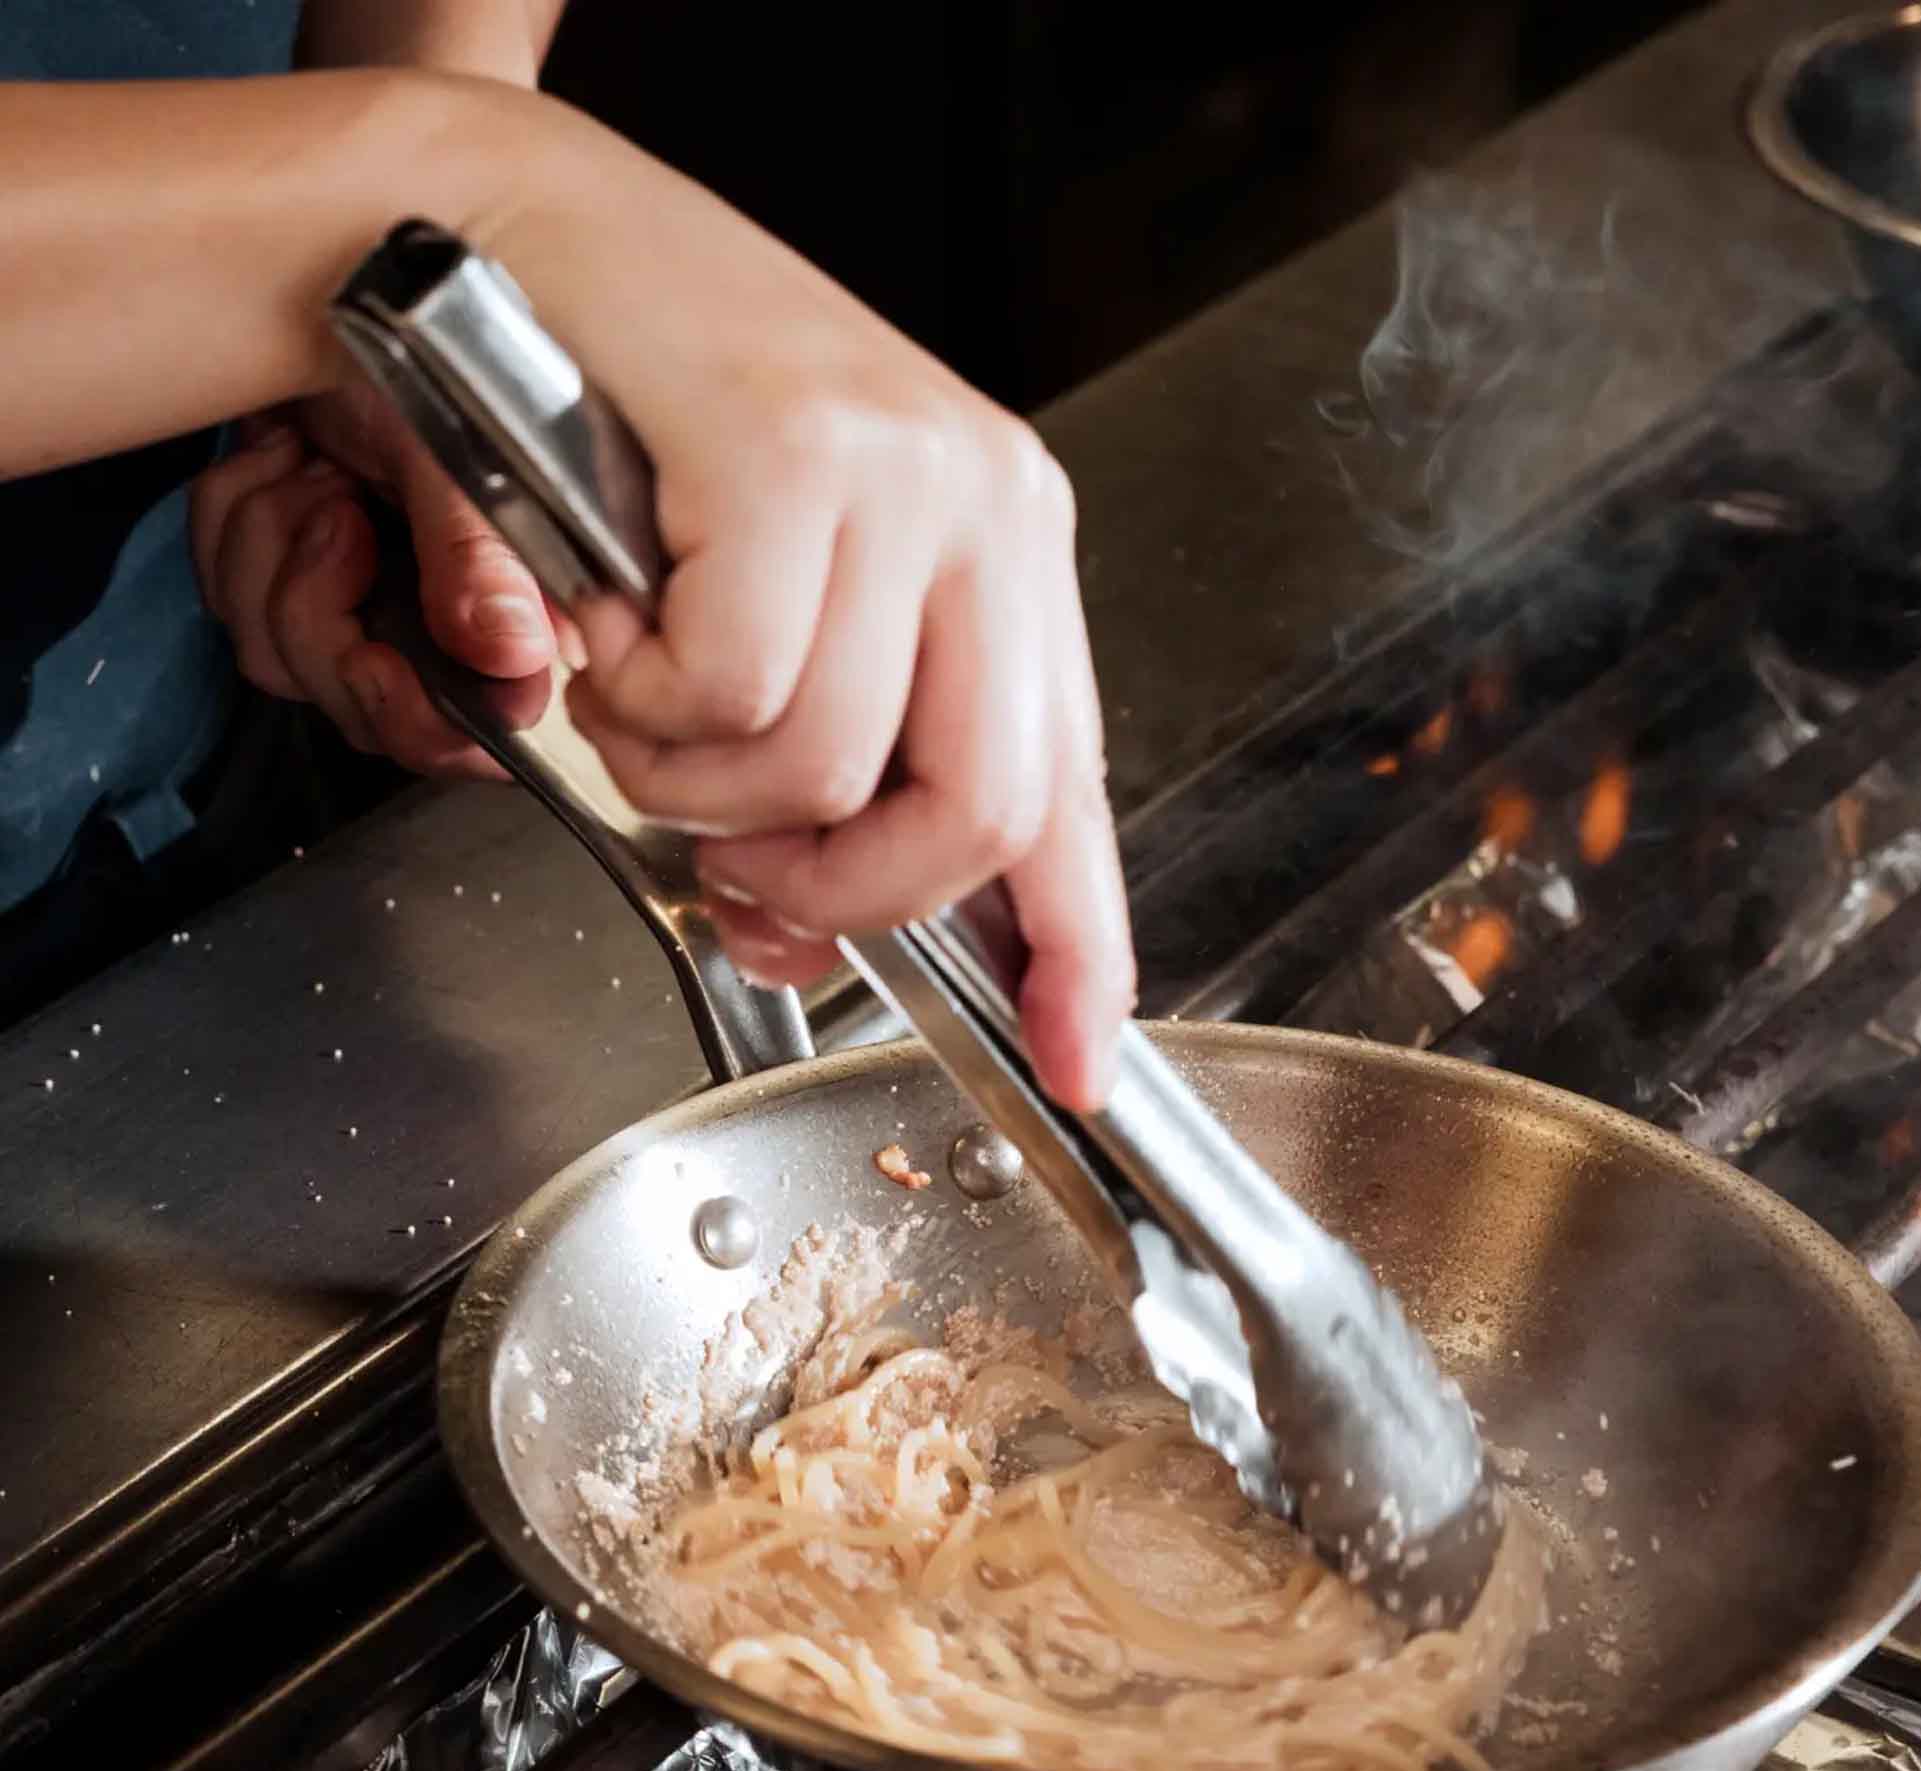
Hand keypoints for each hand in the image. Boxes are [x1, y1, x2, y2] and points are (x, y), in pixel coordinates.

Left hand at [188, 383, 561, 775]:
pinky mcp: (290, 582)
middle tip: (341, 514)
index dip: (418, 721)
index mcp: (511, 619)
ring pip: (279, 658)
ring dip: (271, 554)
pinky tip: (282, 467)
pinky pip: (228, 601)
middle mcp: (444, 632)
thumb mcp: (458, 451)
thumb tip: (514, 658)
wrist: (346, 288)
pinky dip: (236, 526)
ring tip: (314, 473)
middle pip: (357, 711)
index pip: (473, 735)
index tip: (375, 662)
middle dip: (320, 609)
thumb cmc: (425, 355)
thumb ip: (483, 562)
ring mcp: (366, 610)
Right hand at [477, 111, 1137, 1108]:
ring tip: (644, 690)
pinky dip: (643, 697)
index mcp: (1010, 557)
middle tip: (742, 865)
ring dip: (698, 784)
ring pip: (829, 765)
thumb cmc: (651, 435)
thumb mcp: (790, 611)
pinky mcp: (799, 452)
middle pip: (978, 813)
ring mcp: (905, 474)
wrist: (529, 242)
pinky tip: (614, 617)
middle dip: (842, 891)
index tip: (1076, 1064)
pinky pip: (731, 688)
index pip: (1073, 793)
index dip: (1077, 951)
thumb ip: (840, 770)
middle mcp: (990, 512)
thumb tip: (811, 931)